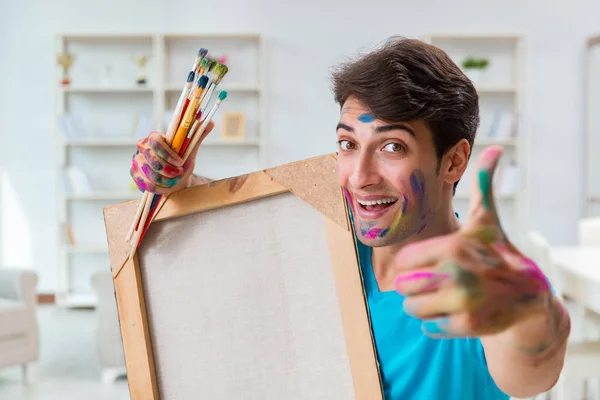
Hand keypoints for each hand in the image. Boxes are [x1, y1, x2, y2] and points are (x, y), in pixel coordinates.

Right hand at [130, 121, 213, 194]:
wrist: (174, 180)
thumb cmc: (181, 163)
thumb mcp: (190, 150)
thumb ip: (198, 135)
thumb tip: (210, 122)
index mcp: (154, 138)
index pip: (156, 142)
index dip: (168, 154)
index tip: (181, 163)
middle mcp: (142, 148)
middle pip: (153, 161)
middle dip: (170, 171)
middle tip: (180, 174)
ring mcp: (136, 162)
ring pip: (151, 175)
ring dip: (167, 181)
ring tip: (175, 181)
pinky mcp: (135, 175)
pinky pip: (146, 184)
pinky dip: (160, 188)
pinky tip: (167, 187)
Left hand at [394, 146, 550, 337]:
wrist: (528, 293)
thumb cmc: (498, 251)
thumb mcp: (486, 219)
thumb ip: (481, 185)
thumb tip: (492, 148)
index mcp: (454, 246)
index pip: (404, 261)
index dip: (412, 263)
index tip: (428, 263)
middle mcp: (456, 274)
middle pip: (404, 286)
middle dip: (414, 285)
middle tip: (433, 282)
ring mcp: (462, 302)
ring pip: (412, 308)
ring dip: (422, 304)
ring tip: (440, 296)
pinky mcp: (466, 325)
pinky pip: (428, 326)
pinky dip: (436, 321)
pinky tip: (452, 310)